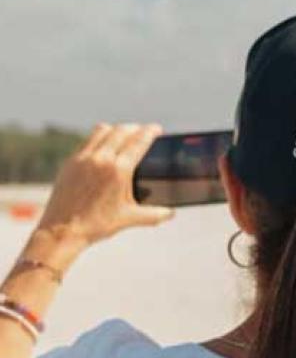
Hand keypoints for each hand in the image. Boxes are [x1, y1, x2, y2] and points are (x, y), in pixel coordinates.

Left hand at [35, 123, 174, 253]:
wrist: (62, 230)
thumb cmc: (97, 224)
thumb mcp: (130, 218)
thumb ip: (155, 214)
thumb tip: (171, 213)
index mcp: (118, 170)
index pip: (138, 141)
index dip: (150, 132)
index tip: (156, 128)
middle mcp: (100, 159)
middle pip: (121, 131)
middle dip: (135, 128)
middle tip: (143, 131)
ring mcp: (83, 158)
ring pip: (103, 130)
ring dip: (117, 129)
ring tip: (124, 134)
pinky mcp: (70, 162)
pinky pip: (87, 140)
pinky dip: (99, 137)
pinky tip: (104, 145)